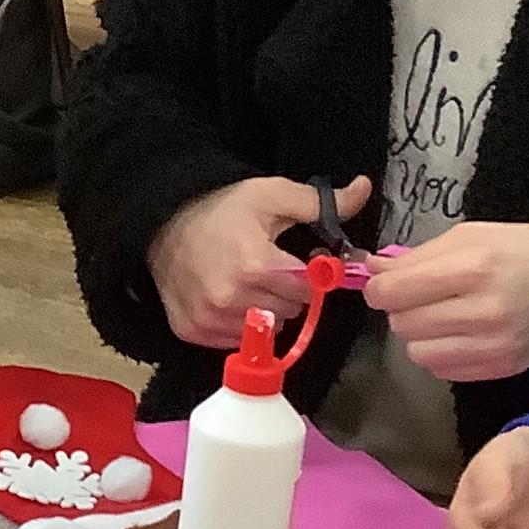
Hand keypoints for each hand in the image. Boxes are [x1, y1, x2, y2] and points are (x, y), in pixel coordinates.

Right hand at [150, 175, 370, 349]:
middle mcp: (232, 299)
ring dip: (266, 310)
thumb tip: (365, 188)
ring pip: (265, 329)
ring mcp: (209, 319)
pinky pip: (235, 340)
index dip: (311, 276)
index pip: (309, 291)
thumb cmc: (222, 206)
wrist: (162, 219)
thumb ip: (322, 203)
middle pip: (290, 312)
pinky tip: (230, 297)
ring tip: (249, 282)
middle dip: (289, 293)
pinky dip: (239, 323)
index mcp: (257, 266)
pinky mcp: (192, 331)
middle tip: (271, 269)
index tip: (300, 262)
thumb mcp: (273, 195)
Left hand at [362, 222, 528, 383]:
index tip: (384, 284)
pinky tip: (459, 335)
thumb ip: (419, 256)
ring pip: (417, 352)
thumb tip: (372, 269)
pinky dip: (441, 353)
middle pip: (402, 323)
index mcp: (473, 267)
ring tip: (441, 317)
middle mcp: (482, 311)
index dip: (379, 288)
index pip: (395, 291)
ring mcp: (492, 346)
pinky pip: (442, 371)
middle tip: (420, 297)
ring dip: (420, 335)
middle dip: (401, 309)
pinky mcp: (499, 369)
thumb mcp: (471, 236)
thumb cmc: (522, 250)